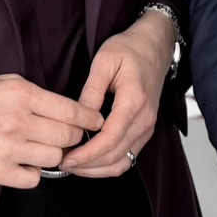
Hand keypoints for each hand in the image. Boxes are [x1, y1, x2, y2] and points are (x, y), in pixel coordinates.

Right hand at [0, 69, 100, 187]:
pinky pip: (33, 179)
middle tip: (65, 137)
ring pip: (54, 159)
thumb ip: (39, 97)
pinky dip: (33, 173)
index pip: (71, 111)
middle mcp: (16, 121)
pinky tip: (23, 162)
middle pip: (67, 137)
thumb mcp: (7, 83)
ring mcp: (6, 148)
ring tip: (40, 148)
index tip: (96, 122)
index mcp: (22, 95)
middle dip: (72, 137)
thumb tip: (72, 113)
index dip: (89, 119)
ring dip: (52, 155)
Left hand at [58, 10, 173, 177]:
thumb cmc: (130, 49)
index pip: (110, 138)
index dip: (87, 154)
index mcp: (134, 100)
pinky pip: (127, 157)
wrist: (154, 46)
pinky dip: (108, 165)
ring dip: (96, 169)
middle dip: (87, 166)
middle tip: (62, 163)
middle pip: (115, 156)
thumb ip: (92, 90)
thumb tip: (78, 117)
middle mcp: (144, 119)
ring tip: (73, 165)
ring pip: (122, 162)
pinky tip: (90, 161)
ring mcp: (147, 127)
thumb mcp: (104, 60)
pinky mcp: (145, 131)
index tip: (67, 159)